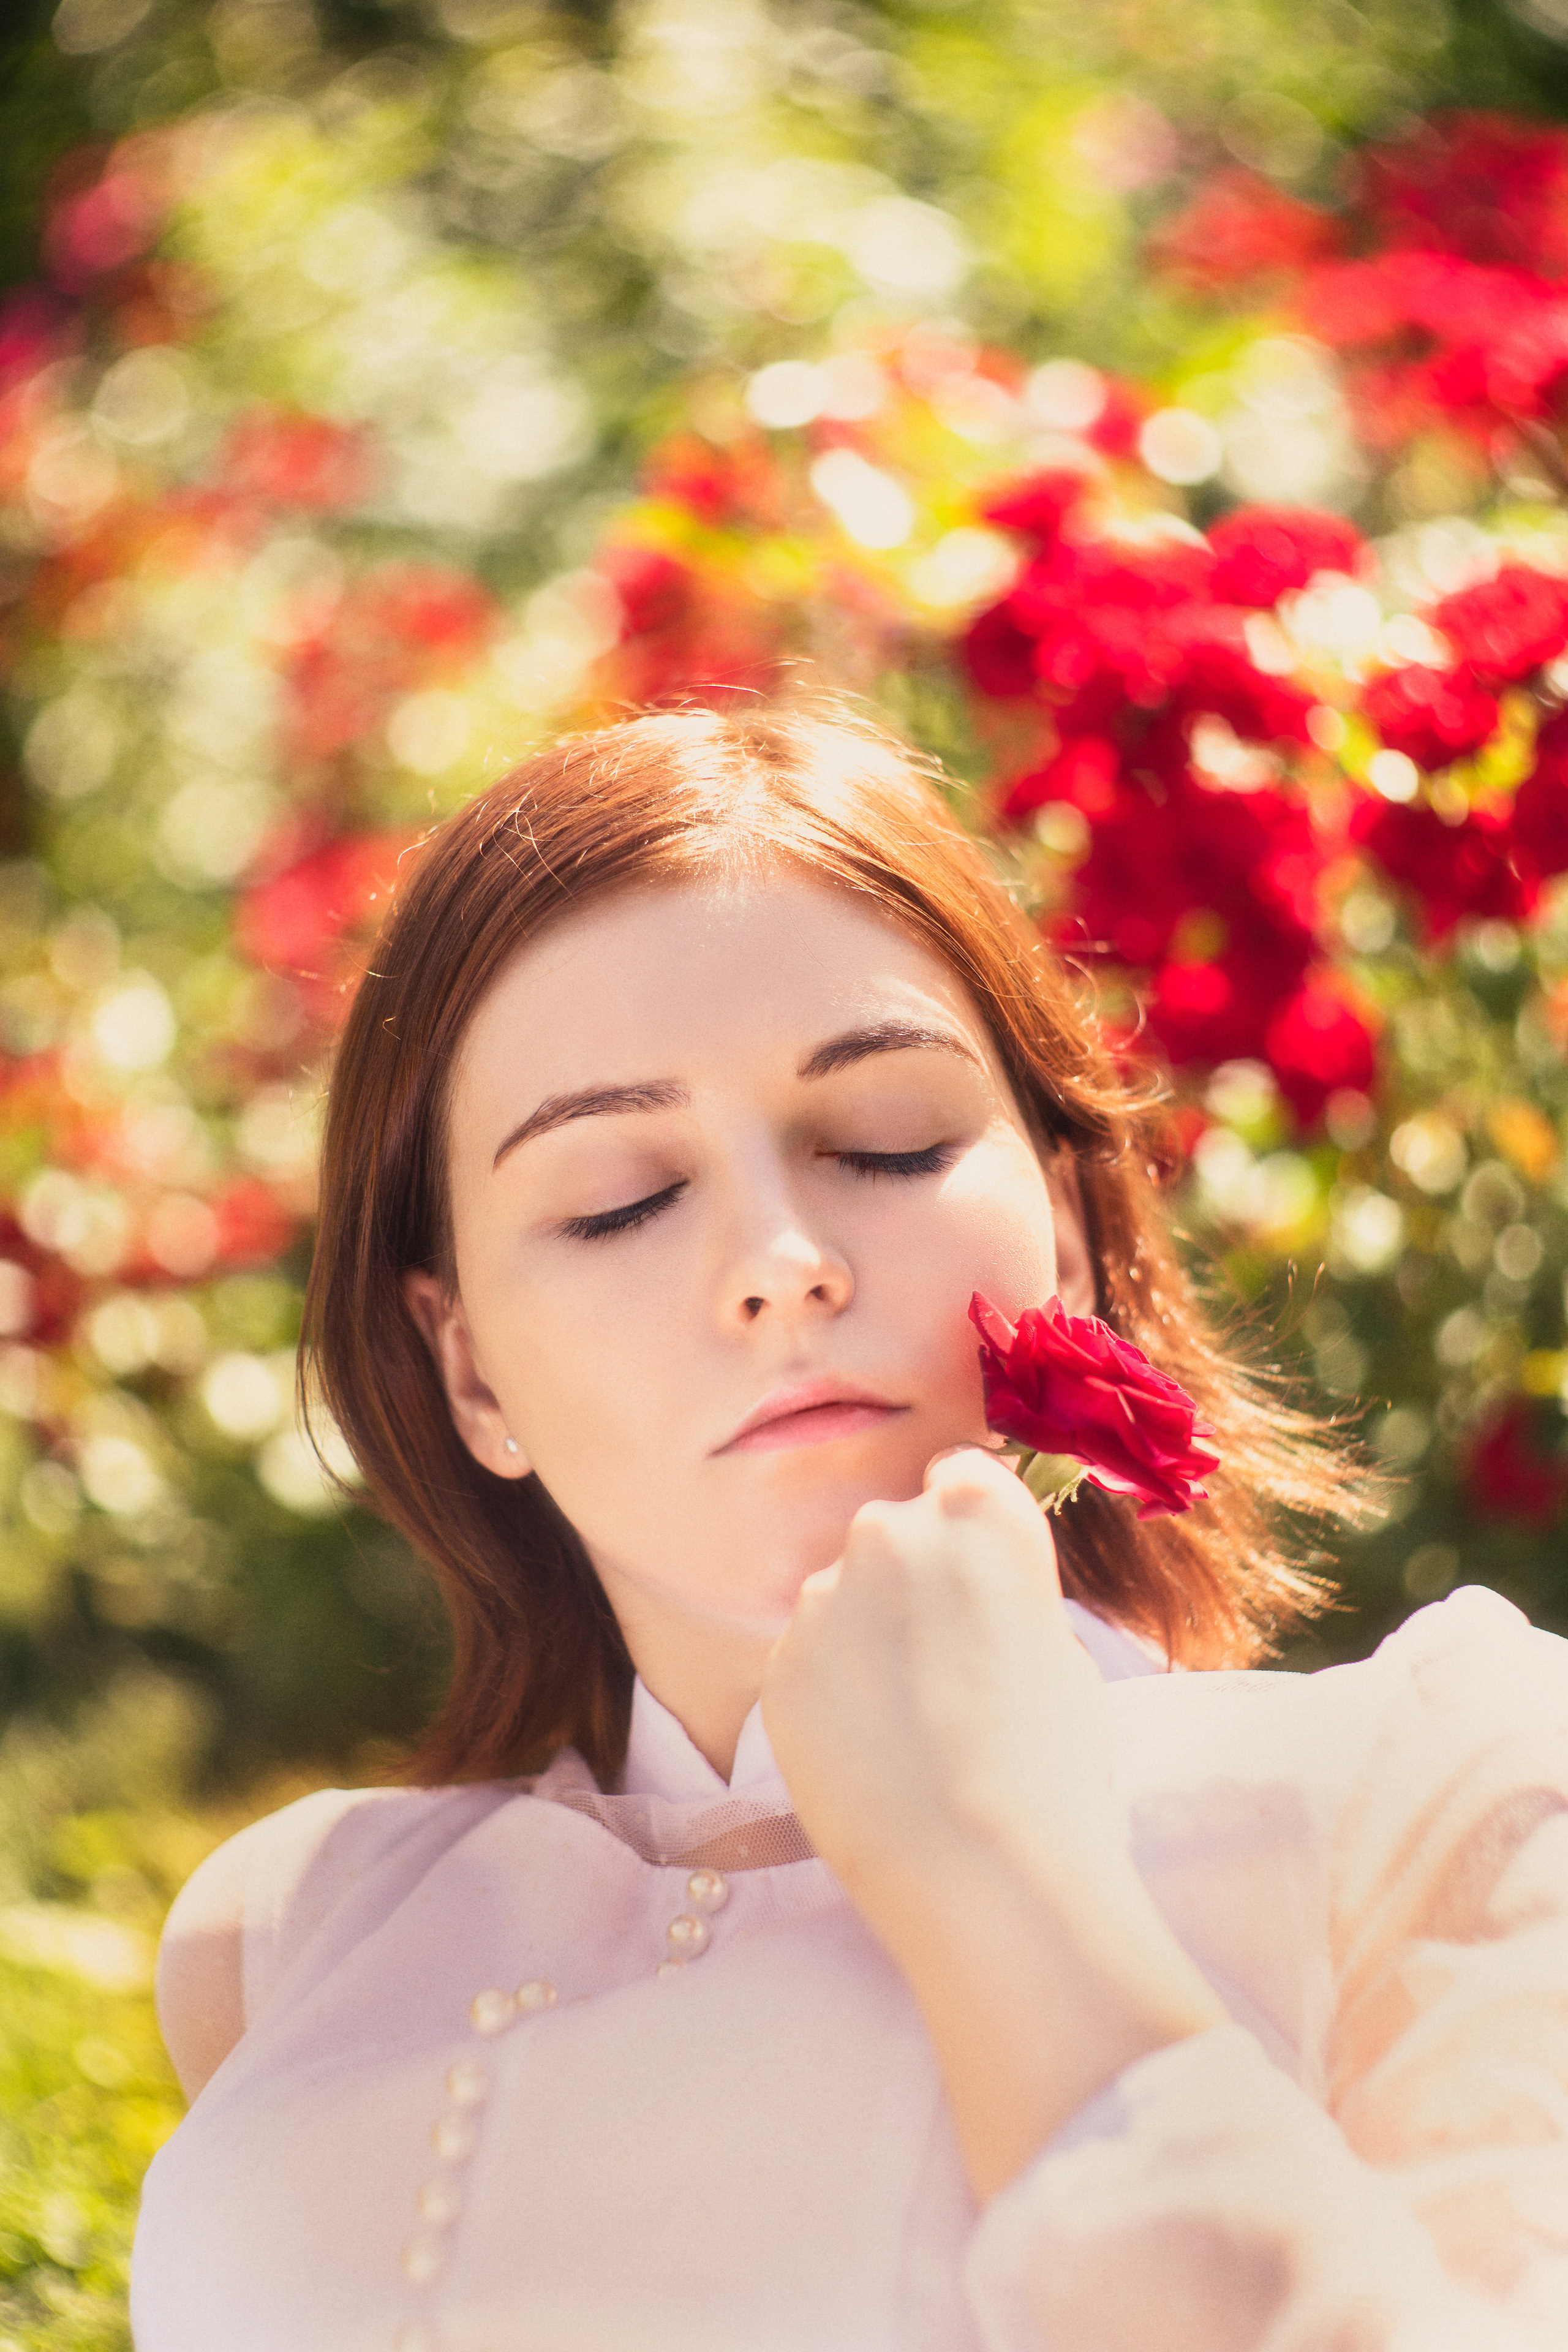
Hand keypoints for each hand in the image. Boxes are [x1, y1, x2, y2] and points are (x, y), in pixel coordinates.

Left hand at [762, 1446, 1114, 1906]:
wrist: (982, 1867)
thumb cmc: (1052, 1762)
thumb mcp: (1060, 1647)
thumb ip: (1002, 1592)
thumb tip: (969, 1598)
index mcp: (978, 1510)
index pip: (960, 1474)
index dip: (968, 1526)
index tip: (974, 1574)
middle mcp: (890, 1530)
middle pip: (894, 1534)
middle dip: (912, 1582)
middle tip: (944, 1664)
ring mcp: (822, 1596)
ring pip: (843, 1599)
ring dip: (865, 1638)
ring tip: (907, 1724)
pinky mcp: (777, 1665)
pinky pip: (807, 1659)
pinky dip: (831, 1692)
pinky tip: (868, 1751)